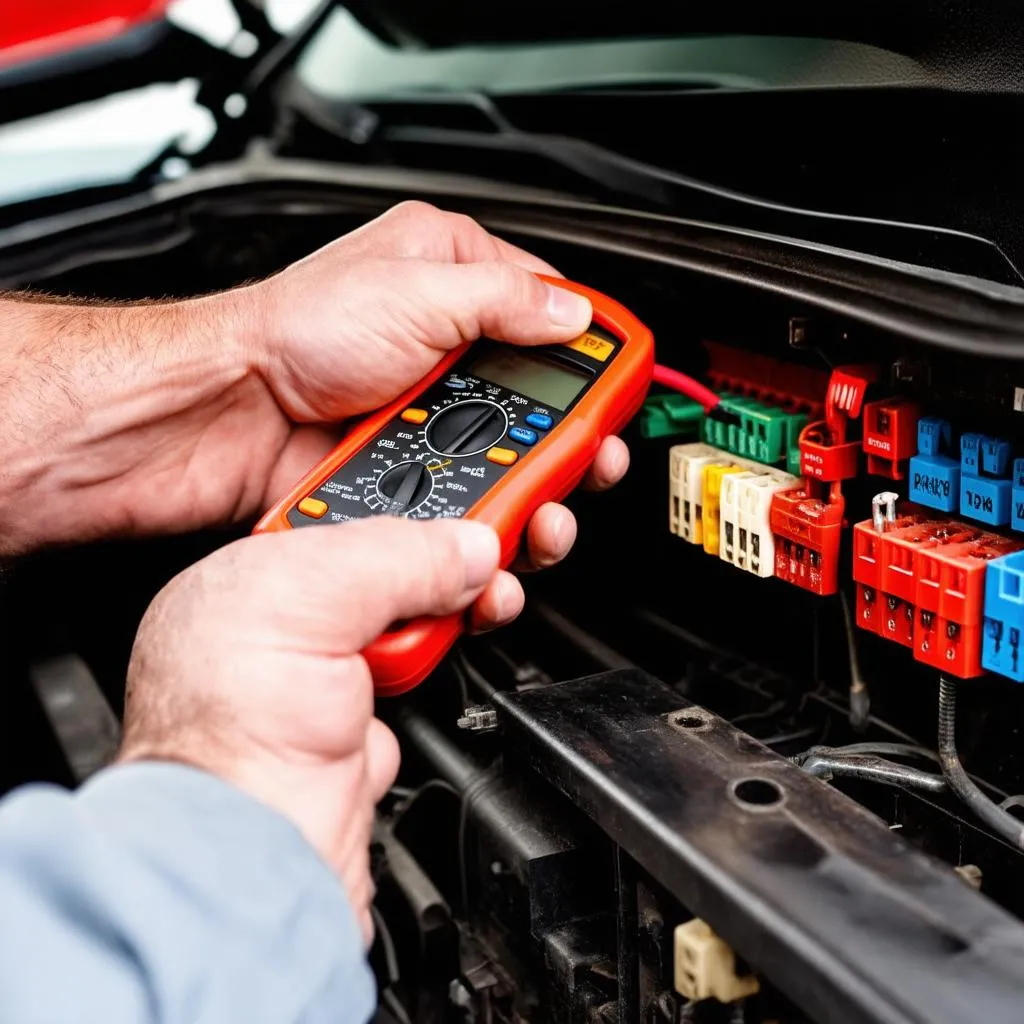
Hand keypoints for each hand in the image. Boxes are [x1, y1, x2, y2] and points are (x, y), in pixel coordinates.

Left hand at [0, 202, 627, 629]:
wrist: (228, 414)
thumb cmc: (290, 331)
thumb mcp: (412, 289)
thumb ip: (503, 300)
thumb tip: (571, 314)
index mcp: (450, 278)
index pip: (548, 308)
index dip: (593, 347)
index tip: (623, 382)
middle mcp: (447, 346)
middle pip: (543, 397)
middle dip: (575, 437)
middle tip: (594, 461)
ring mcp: (433, 415)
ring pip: (512, 457)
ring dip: (539, 489)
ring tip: (550, 508)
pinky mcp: (414, 471)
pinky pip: (471, 499)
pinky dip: (490, 520)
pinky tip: (502, 529)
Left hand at [118, 515, 501, 944]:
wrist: (250, 862)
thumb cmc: (222, 737)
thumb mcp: (305, 596)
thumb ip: (396, 553)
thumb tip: (466, 544)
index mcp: (252, 578)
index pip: (352, 516)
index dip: (417, 504)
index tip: (474, 498)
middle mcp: (284, 626)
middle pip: (394, 565)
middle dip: (454, 554)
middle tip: (504, 539)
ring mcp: (326, 681)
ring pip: (418, 618)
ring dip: (464, 605)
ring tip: (485, 601)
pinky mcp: (363, 729)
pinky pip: (426, 673)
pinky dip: (452, 660)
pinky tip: (453, 648)